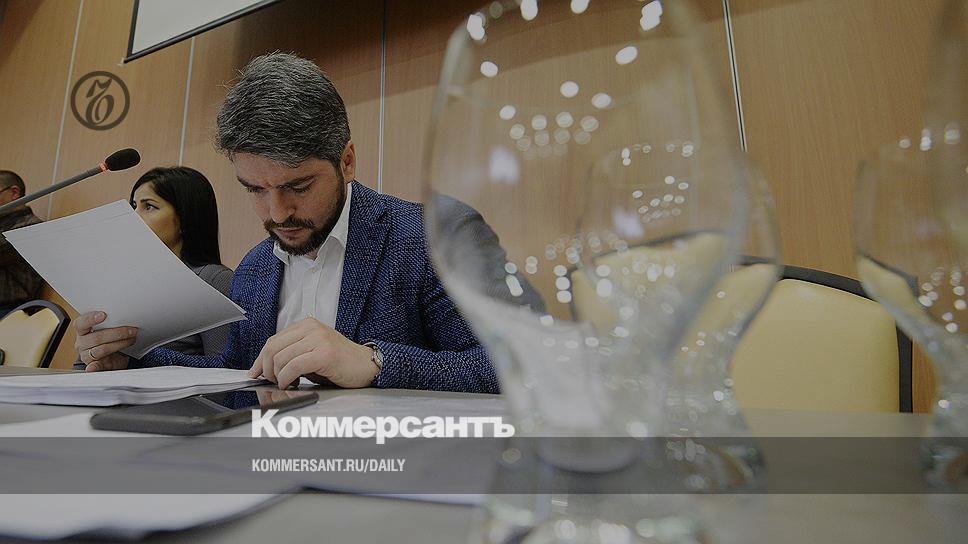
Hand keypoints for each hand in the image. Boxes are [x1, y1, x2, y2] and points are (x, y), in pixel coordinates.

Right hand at [75, 311, 135, 371]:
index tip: (103, 315)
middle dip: (117, 333)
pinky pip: (94, 367)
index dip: (91, 319)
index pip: (81, 323)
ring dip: (120, 344)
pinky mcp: (93, 366)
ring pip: (102, 350)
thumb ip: (111, 322)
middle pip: (97, 337)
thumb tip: (123, 315)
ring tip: (131, 340)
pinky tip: (94, 367)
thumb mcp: (108, 327)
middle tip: (132, 330)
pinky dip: (95, 367)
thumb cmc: (109, 338)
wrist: (111, 356)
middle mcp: (82, 342)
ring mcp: (86, 355)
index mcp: (82, 330)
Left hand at [248, 317, 378, 388]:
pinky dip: (287, 379)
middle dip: (266, 369)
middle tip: (272, 382)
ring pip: (280, 358)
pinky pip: (293, 367)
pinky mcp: (324, 353)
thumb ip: (291, 354)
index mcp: (306, 325)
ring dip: (278, 376)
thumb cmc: (339, 363)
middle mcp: (311, 328)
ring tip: (287, 383)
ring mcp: (318, 339)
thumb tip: (265, 367)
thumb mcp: (311, 352)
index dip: (260, 359)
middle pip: (272, 348)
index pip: (273, 341)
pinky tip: (292, 383)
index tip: (255, 373)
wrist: (366, 365)